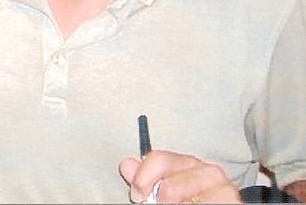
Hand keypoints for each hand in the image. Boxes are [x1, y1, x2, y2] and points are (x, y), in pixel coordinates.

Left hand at [119, 151, 241, 203]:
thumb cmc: (190, 201)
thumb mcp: (165, 189)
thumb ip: (146, 178)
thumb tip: (127, 165)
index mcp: (188, 163)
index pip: (159, 159)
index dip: (142, 179)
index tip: (137, 195)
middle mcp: (208, 170)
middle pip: (169, 185)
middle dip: (160, 200)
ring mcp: (223, 186)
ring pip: (181, 197)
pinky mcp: (232, 200)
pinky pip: (205, 204)